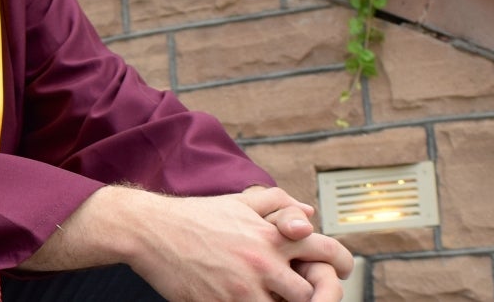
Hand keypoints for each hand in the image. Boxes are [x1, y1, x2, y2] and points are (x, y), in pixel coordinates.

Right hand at [23, 185, 351, 301]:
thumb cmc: (197, 216)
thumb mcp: (240, 201)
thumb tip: (310, 216)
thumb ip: (279, 203)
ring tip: (273, 295)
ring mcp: (242, 288)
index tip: (338, 270)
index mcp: (271, 235)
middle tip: (306, 294)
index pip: (326, 251)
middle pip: (314, 293)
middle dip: (317, 295)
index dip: (341, 263)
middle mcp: (263, 262)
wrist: (152, 231)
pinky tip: (248, 298)